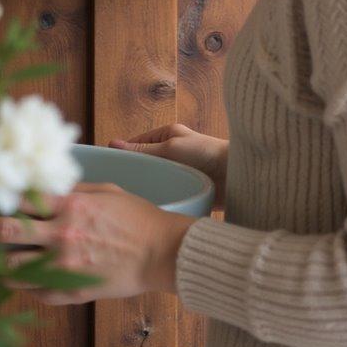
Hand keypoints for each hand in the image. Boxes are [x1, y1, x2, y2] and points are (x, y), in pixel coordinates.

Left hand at [0, 181, 196, 304]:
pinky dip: (19, 284)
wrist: (159, 252)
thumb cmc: (135, 216)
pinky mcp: (70, 290)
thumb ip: (70, 190)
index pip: (19, 198)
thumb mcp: (103, 190)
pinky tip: (8, 280)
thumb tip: (43, 187)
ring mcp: (63, 266)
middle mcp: (60, 234)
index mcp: (68, 205)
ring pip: (12, 267)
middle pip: (5, 231)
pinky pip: (34, 290)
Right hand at [109, 123, 228, 209]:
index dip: (124, 156)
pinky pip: (169, 193)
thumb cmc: (206, 154)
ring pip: (156, 181)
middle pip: (145, 165)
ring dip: (149, 189)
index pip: (137, 144)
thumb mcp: (170, 148)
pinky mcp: (188, 189)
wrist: (238, 176)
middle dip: (135, 175)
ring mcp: (180, 172)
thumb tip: (112, 144)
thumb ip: (143, 150)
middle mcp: (172, 153)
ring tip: (131, 203)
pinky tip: (150, 209)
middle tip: (118, 191)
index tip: (108, 170)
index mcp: (167, 136)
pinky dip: (162, 198)